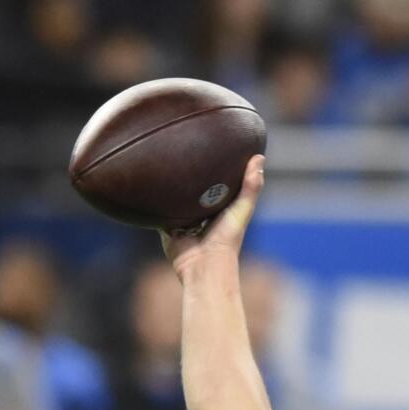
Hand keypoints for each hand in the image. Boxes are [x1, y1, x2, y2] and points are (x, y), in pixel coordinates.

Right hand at [160, 155, 264, 279]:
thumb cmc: (227, 237)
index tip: (212, 147)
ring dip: (170, 188)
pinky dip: (155, 202)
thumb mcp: (242, 208)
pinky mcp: (167, 227)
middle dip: (189, 177)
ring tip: (163, 163)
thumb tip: (259, 157)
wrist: (203, 262)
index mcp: (220, 208)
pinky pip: (158, 211)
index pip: (218, 184)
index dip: (216, 169)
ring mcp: (183, 220)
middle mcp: (201, 213)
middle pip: (194, 190)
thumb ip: (251, 186)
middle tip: (181, 150)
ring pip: (175, 199)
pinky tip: (149, 185)